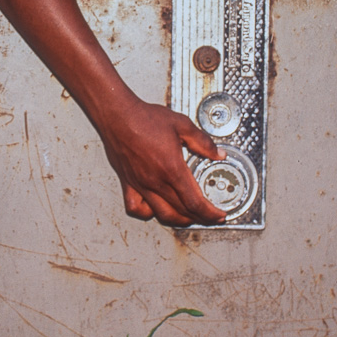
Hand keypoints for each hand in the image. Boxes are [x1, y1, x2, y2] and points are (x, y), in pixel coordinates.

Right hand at [95, 99, 227, 226]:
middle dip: (201, 218)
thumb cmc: (144, 119)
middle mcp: (156, 181)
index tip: (219, 215)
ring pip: (162, 214)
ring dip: (179, 220)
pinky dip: (147, 213)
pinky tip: (155, 209)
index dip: (210, 213)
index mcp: (172, 169)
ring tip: (190, 217)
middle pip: (182, 211)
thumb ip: (203, 142)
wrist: (117, 116)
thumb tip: (217, 153)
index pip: (195, 202)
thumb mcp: (182, 125)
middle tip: (210, 217)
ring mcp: (141, 185)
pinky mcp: (128, 184)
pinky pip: (136, 208)